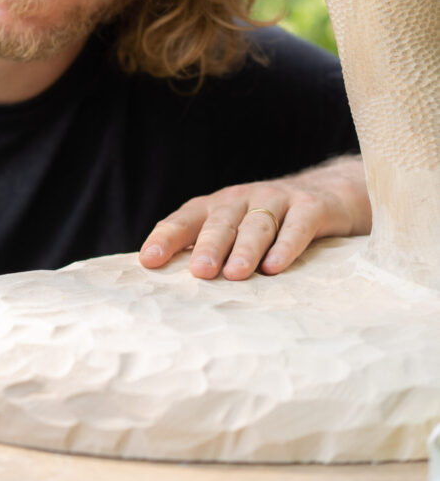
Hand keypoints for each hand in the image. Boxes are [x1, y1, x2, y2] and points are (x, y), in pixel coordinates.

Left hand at [139, 155, 370, 279]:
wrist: (331, 193)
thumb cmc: (272, 222)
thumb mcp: (238, 229)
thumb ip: (210, 249)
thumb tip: (168, 287)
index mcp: (219, 206)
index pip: (187, 219)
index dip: (167, 238)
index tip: (148, 261)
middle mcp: (244, 198)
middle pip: (221, 222)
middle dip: (208, 246)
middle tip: (199, 271)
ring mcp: (278, 199)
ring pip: (257, 224)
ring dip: (245, 249)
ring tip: (235, 274)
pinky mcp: (311, 208)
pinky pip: (297, 226)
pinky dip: (286, 245)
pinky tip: (276, 266)